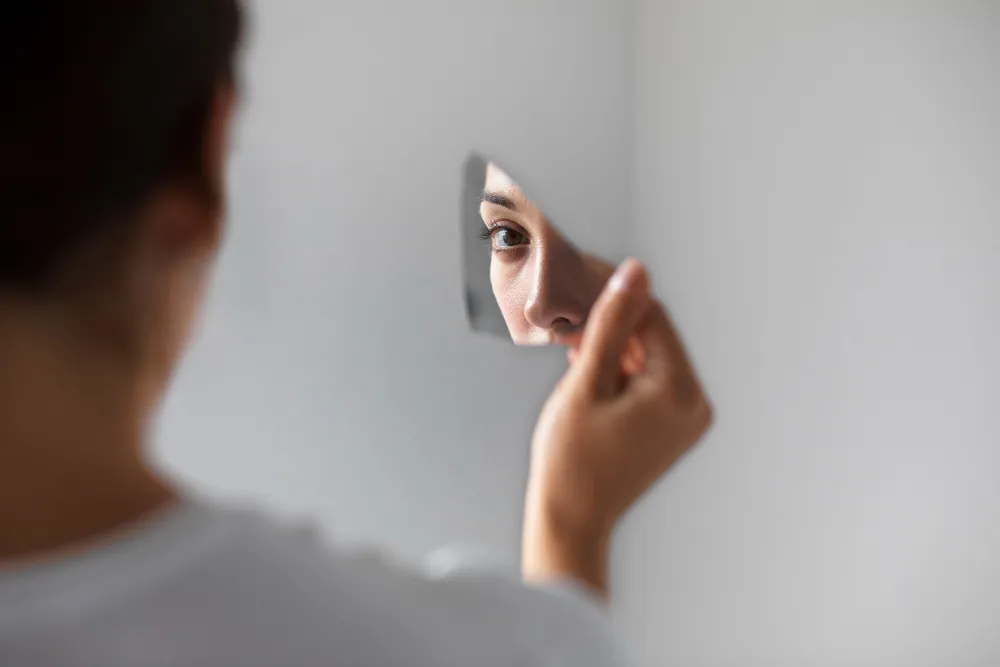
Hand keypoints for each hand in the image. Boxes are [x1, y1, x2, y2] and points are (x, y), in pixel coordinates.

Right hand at [522, 258, 712, 595]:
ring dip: (613, 347)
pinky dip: (620, 371)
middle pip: (655, 338)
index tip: (584, 279)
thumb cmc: (571, 460)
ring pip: (650, 358)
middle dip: (614, 324)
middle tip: (571, 316)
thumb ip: (612, 324)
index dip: (618, 294)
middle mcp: (695, 404)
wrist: (570, 520)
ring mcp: (686, 419)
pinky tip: (587, 368)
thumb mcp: (587, 382)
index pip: (655, 318)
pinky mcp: (670, 429)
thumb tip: (635, 272)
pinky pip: (649, 383)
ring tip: (572, 348)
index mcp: (681, 392)